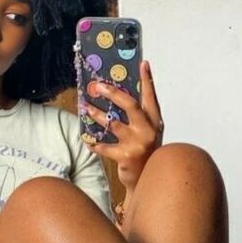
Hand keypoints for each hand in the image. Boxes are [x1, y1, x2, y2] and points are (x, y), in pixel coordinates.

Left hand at [83, 60, 163, 191]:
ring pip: (113, 124)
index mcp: (155, 121)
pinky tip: (87, 140)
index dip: (148, 80)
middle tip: (98, 86)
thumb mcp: (147, 131)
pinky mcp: (126, 156)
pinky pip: (104, 147)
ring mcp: (137, 143)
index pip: (151, 97)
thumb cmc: (144, 150)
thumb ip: (139, 115)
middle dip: (113, 94)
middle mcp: (148, 130)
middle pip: (131, 105)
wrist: (146, 178)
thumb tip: (118, 94)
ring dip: (97, 115)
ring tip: (86, 108)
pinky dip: (94, 143)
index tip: (143, 64)